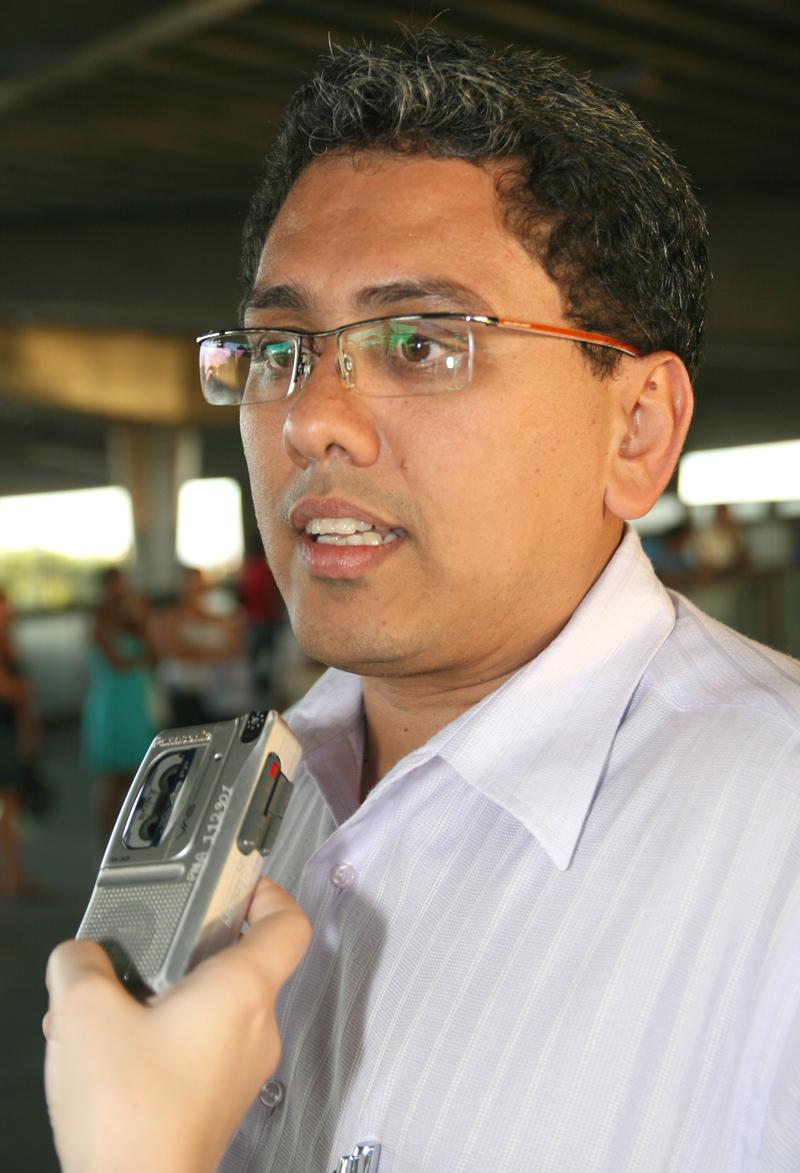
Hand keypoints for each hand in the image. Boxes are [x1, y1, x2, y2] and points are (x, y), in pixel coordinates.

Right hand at [44, 879, 310, 1172]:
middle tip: (157, 940)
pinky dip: (165, 1037)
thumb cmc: (132, 1118)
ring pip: (216, 1010)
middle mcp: (257, 1028)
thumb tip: (79, 956)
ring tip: (117, 1004)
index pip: (289, 922)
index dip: (269, 892)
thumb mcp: (84, 1012)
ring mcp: (242, 1069)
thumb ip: (80, 963)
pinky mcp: (219, 1100)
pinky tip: (116, 1050)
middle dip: (193, 948)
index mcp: (244, 990)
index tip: (243, 882)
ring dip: (168, 997)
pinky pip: (202, 1049)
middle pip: (244, 963)